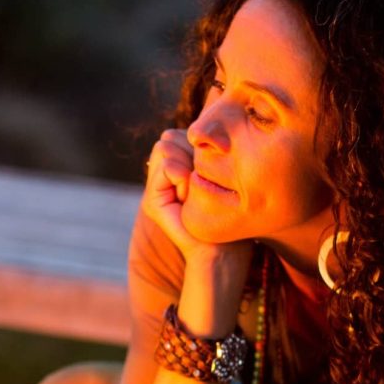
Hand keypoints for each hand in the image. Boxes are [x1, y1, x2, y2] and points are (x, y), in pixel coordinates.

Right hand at [143, 128, 217, 262]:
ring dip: (187, 164)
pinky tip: (190, 196)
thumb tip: (198, 131)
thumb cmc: (230, 215)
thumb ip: (202, 152)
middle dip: (190, 153)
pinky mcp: (152, 203)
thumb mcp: (218, 174)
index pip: (175, 134)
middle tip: (202, 183)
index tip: (210, 173)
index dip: (195, 146)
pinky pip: (167, 167)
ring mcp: (154, 191)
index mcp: (175, 172)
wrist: (223, 251)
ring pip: (164, 147)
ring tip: (197, 191)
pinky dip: (183, 176)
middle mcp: (160, 180)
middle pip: (168, 137)